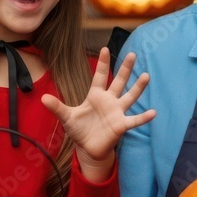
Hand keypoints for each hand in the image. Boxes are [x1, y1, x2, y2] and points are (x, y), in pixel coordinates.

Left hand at [42, 50, 155, 180]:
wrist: (88, 148)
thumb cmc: (80, 130)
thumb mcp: (67, 117)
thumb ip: (57, 107)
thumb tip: (42, 98)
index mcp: (95, 96)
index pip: (100, 77)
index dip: (103, 64)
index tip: (106, 48)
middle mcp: (109, 101)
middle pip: (119, 82)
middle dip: (125, 69)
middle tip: (132, 54)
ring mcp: (117, 112)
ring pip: (129, 97)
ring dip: (138, 87)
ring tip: (146, 76)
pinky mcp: (121, 125)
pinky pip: (134, 120)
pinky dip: (143, 117)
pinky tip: (153, 112)